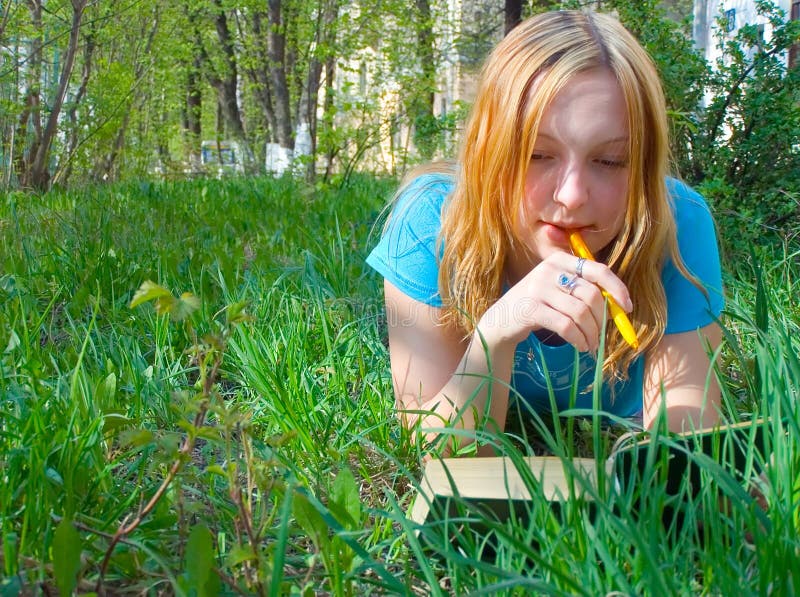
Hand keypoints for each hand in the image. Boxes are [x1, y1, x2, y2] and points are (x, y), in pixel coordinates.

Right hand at [477, 251, 632, 352]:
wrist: (500, 321)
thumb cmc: (536, 305)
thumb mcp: (557, 288)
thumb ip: (583, 289)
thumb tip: (619, 305)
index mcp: (559, 260)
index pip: (597, 270)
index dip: (617, 288)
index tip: (627, 308)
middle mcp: (548, 270)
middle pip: (591, 295)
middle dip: (602, 320)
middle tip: (601, 336)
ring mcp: (538, 288)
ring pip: (580, 313)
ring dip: (591, 334)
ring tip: (591, 345)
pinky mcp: (531, 309)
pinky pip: (566, 326)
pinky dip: (578, 339)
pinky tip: (580, 347)